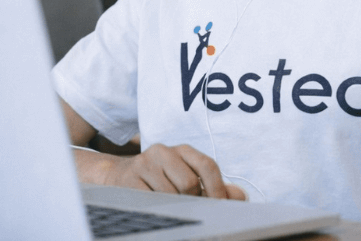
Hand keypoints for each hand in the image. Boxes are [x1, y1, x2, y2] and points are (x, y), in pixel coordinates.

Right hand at [101, 143, 247, 199]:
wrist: (118, 176)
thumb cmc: (161, 179)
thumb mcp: (187, 176)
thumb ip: (214, 187)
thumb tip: (241, 197)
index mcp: (183, 150)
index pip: (207, 165)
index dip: (217, 189)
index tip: (221, 207)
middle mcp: (164, 151)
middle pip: (190, 183)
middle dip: (194, 202)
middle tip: (192, 211)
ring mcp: (144, 164)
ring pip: (170, 195)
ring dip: (175, 207)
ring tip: (171, 208)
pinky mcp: (129, 180)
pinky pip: (151, 201)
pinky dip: (159, 210)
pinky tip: (157, 209)